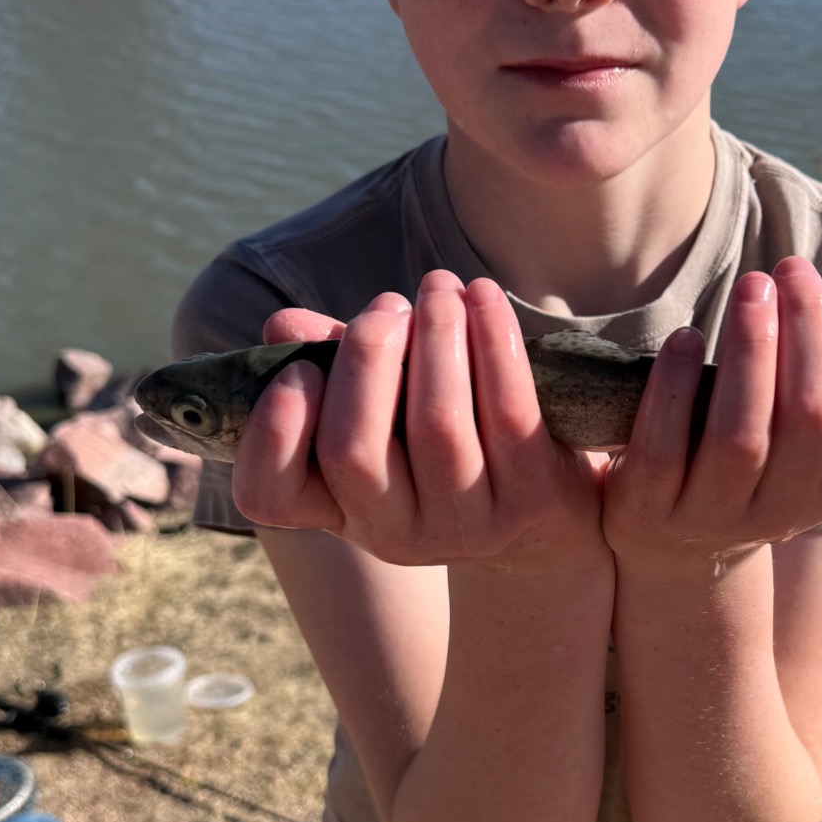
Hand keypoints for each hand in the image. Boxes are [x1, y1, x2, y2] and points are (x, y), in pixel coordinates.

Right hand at [232, 271, 608, 573]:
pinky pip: (507, 410)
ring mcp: (465, 526)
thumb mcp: (382, 408)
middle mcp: (394, 534)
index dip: (273, 431)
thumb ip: (329, 366)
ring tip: (439, 287)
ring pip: (436, 425)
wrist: (551, 511)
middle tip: (388, 305)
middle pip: (354, 450)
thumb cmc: (444, 437)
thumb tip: (284, 325)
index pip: (270, 495)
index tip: (300, 368)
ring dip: (435, 335)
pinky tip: (482, 296)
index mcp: (339, 510)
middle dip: (366, 358)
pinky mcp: (530, 500)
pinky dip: (492, 339)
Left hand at [602, 256, 821, 575]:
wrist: (673, 543)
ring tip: (752, 288)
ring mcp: (717, 514)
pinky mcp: (651, 508)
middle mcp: (788, 505)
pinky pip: (665, 446)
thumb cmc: (753, 456)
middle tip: (792, 269)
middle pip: (814, 415)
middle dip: (807, 328)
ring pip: (743, 433)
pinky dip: (676, 384)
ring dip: (749, 347)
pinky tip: (685, 339)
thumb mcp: (808, 436)